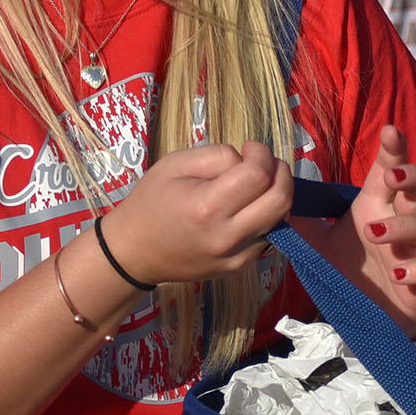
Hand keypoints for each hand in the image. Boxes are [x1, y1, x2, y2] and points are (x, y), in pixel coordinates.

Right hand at [99, 141, 292, 286]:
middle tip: (264, 162)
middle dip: (280, 173)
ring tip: (255, 182)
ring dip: (276, 193)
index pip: (258, 176)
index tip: (249, 147)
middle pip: (280, 200)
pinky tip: (245, 207)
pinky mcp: (239, 267)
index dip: (262, 154)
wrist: (134, 251)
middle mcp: (226, 236)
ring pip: (280, 219)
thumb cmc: (151, 201)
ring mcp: (236, 257)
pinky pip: (268, 235)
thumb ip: (218, 156)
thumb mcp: (175, 163)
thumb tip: (248, 161)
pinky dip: (265, 215)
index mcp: (207, 207)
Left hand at [298, 126, 415, 337]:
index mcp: (375, 206)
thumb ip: (301, 219)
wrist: (369, 314)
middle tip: (392, 176)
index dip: (394, 150)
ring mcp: (415, 252)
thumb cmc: (349, 269)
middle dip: (412, 177)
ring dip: (403, 226)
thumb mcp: (318, 243)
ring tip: (374, 232)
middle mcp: (399, 223)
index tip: (390, 131)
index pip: (389, 170)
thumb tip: (277, 193)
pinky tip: (398, 273)